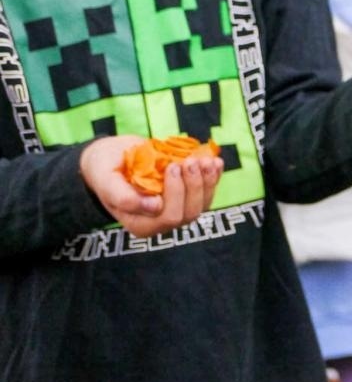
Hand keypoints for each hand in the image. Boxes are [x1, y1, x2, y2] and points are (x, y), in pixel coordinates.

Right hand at [79, 135, 223, 237]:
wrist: (111, 158)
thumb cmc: (105, 169)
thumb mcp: (105, 179)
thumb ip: (123, 196)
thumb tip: (155, 207)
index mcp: (140, 223)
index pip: (168, 217)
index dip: (177, 193)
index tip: (172, 166)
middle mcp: (160, 222)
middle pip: (189, 213)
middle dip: (194, 185)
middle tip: (189, 160)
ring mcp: (176, 209)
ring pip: (201, 204)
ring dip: (207, 181)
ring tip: (204, 159)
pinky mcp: (186, 195)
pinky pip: (206, 192)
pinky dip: (213, 177)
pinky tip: (215, 161)